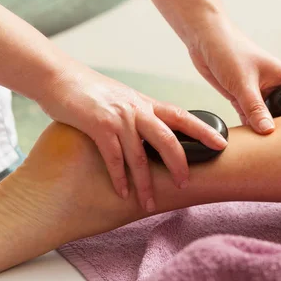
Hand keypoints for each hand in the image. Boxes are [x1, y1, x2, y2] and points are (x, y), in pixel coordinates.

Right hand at [37, 64, 227, 212]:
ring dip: (145, 183)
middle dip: (179, 163)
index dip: (203, 130)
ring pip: (140, 155)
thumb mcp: (121, 99)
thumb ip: (138, 115)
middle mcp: (136, 109)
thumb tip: (152, 133)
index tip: (221, 143)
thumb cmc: (89, 90)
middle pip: (168, 138)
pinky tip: (122, 193)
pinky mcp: (99, 125)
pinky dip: (119, 178)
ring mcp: (119, 117)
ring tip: (149, 203)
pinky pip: (114, 158)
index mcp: (145, 103)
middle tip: (185, 184)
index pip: (181, 116)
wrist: (59, 77)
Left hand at [189, 19, 280, 133]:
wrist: (203, 39)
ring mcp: (256, 91)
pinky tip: (251, 142)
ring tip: (275, 150)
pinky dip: (249, 127)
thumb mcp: (243, 82)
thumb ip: (255, 108)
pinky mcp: (240, 96)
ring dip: (268, 128)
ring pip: (267, 115)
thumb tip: (269, 132)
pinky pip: (249, 116)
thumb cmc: (229, 50)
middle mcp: (272, 84)